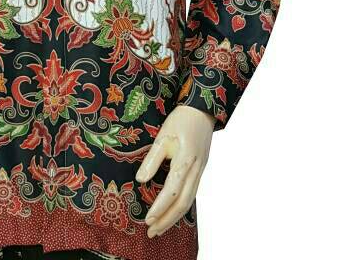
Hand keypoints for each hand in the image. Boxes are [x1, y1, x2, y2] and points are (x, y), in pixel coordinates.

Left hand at [135, 105, 214, 237]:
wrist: (202, 111)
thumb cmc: (181, 121)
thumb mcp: (162, 136)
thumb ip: (152, 159)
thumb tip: (140, 181)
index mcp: (185, 161)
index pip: (172, 191)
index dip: (159, 207)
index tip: (147, 219)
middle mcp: (195, 170)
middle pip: (182, 203)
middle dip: (166, 220)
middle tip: (151, 232)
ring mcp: (200, 172)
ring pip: (188, 201)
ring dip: (174, 217)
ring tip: (159, 228)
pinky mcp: (200, 170)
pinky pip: (191, 194)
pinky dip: (181, 206)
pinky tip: (171, 212)